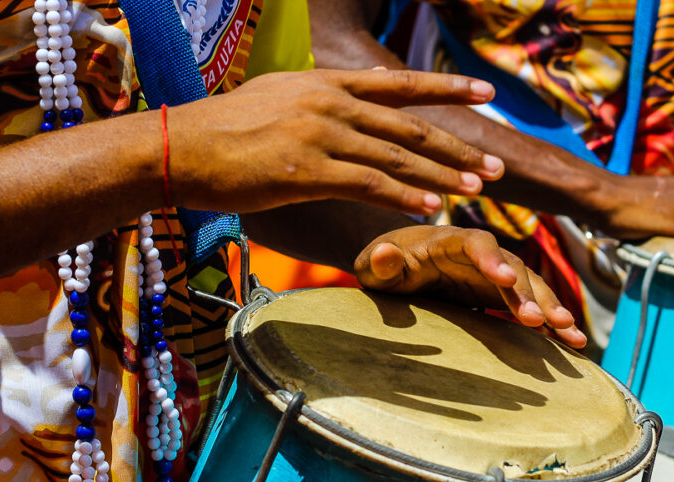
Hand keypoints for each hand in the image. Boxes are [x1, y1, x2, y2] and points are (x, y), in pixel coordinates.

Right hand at [169, 69, 504, 215]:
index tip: (487, 91)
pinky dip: (405, 196)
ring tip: (477, 191)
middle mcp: (331, 102)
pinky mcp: (308, 170)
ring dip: (442, 175)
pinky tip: (431, 207)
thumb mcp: (278, 97)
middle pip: (410, 126)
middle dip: (458, 146)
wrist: (180, 146)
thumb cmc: (224, 128)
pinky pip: (369, 184)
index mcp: (326, 83)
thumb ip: (322, 101)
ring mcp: (322, 134)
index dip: (448, 87)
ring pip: (397, 157)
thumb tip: (356, 103)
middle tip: (494, 165)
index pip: (400, 83)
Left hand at [354, 225, 587, 348]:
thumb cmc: (382, 265)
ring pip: (529, 285)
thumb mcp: (372, 266)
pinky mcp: (501, 293)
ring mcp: (493, 272)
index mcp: (445, 241)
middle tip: (538, 320)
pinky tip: (573, 342)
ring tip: (568, 332)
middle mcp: (477, 253)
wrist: (398, 266)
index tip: (503, 279)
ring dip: (549, 306)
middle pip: (509, 266)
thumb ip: (378, 262)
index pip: (473, 242)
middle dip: (526, 291)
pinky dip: (552, 321)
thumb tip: (384, 253)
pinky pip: (532, 304)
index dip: (490, 258)